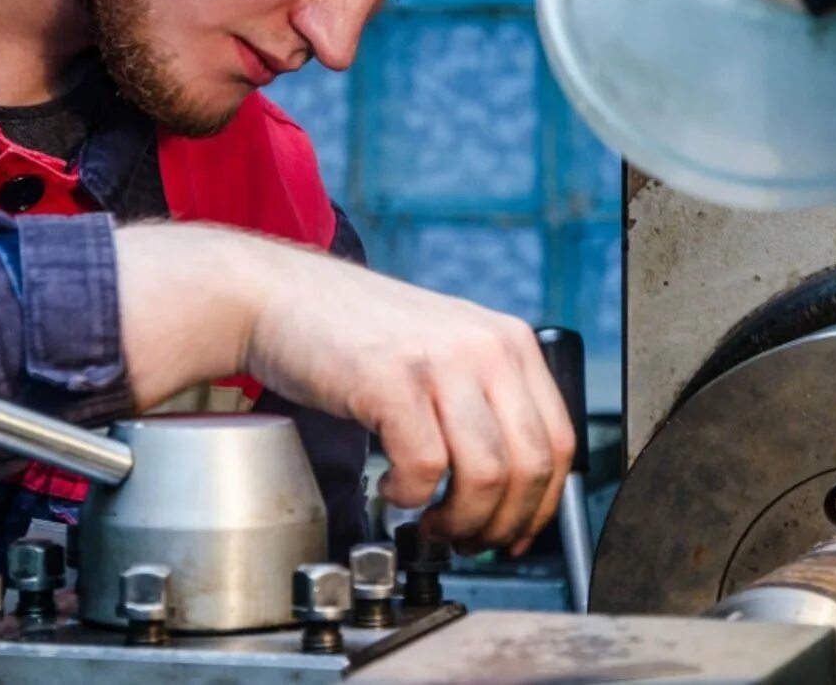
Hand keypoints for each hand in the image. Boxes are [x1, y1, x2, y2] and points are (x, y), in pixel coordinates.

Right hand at [114, 223, 574, 555]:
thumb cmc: (350, 331)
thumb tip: (510, 485)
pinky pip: (425, 468)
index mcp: (508, 340)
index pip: (560, 441)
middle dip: (502, 522)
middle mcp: (485, 346)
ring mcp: (440, 361)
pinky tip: (391, 486)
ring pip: (486, 475)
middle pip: (530, 465)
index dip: (542, 503)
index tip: (516, 531)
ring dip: (459, 518)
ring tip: (429, 519)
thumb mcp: (441, 348)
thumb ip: (482, 398)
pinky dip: (409, 495)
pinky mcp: (392, 381)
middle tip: (468, 538)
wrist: (276, 295)